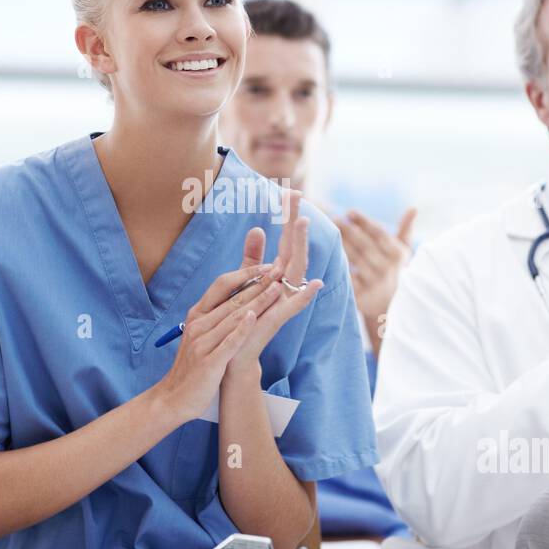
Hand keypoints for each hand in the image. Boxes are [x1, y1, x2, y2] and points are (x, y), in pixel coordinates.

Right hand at [152, 262, 280, 423]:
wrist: (174, 398)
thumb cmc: (193, 366)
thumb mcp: (202, 336)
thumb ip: (217, 317)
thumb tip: (239, 300)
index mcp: (198, 315)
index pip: (222, 286)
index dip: (246, 273)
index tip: (267, 265)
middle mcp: (199, 325)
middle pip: (232, 298)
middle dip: (258, 282)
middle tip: (279, 269)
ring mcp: (203, 343)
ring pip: (233, 317)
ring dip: (256, 301)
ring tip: (276, 289)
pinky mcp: (209, 362)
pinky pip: (227, 342)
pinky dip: (240, 329)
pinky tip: (253, 318)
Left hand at [227, 189, 324, 373]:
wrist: (233, 356)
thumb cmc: (241, 320)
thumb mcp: (245, 283)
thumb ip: (253, 258)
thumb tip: (257, 228)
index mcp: (277, 276)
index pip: (286, 240)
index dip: (289, 217)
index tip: (292, 191)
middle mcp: (284, 287)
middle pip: (294, 249)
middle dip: (296, 222)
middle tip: (298, 194)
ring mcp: (283, 303)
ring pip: (296, 271)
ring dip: (301, 247)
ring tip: (303, 223)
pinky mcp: (277, 322)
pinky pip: (294, 307)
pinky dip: (305, 296)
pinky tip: (316, 283)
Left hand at [333, 206, 415, 342]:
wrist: (392, 306)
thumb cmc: (395, 271)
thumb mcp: (403, 252)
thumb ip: (405, 229)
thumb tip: (413, 208)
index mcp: (396, 254)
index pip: (378, 233)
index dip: (363, 221)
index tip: (349, 212)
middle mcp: (386, 268)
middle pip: (364, 244)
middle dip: (348, 230)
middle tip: (333, 218)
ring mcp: (374, 282)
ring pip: (354, 259)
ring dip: (340, 244)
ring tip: (328, 232)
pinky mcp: (362, 295)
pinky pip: (347, 276)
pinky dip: (337, 265)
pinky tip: (327, 255)